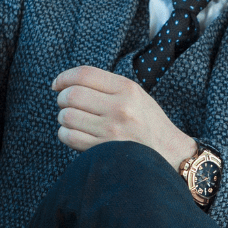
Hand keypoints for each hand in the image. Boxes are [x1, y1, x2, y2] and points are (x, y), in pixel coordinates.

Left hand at [51, 66, 195, 166]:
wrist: (171, 153)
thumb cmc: (149, 123)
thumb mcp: (137, 96)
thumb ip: (108, 86)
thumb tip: (68, 83)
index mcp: (127, 89)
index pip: (84, 74)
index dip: (64, 77)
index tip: (57, 84)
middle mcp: (120, 108)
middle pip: (72, 95)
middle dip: (62, 99)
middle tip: (65, 104)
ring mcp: (112, 130)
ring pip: (67, 116)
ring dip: (63, 118)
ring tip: (73, 121)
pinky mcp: (105, 150)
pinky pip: (69, 137)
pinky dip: (65, 134)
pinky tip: (74, 133)